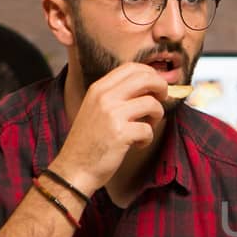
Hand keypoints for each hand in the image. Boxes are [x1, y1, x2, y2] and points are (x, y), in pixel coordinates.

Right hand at [51, 63, 167, 194]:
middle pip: (145, 79)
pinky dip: (147, 139)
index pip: (131, 68)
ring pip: (152, 104)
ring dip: (156, 116)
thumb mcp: (96, 109)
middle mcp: (105, 97)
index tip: (156, 86)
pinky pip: (148, 129)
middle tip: (162, 100)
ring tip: (146, 127)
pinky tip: (137, 145)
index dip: (150, 74)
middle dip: (161, 88)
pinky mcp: (120, 133)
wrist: (74, 168)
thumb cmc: (89, 141)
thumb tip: (149, 86)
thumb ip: (117, 96)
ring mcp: (112, 114)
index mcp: (99, 88)